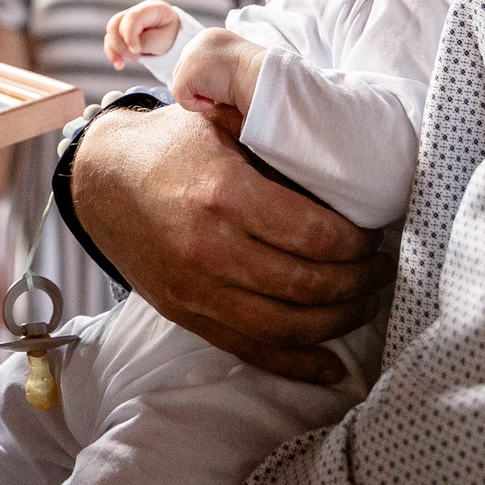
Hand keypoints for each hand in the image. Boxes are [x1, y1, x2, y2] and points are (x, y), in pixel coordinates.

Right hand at [71, 105, 389, 382]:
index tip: (374, 233)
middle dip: (359, 282)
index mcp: (224, 193)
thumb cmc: (170, 145)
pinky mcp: (187, 315)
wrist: (101, 181)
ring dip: (338, 321)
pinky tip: (330, 364)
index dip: (357, 242)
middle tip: (382, 268)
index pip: (314, 234)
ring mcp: (196, 290)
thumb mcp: (219, 120)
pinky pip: (251, 350)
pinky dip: (296, 363)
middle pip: (307, 285)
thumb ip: (272, 132)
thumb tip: (340, 151)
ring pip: (286, 326)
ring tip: (365, 301)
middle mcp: (210, 248)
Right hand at [105, 0, 182, 69]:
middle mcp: (135, 11)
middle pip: (116, 24)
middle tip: (137, 57)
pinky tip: (119, 65)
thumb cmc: (169, 35)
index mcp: (150, 8)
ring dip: (115, 51)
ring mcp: (126, 21)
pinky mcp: (120, 32)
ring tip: (127, 63)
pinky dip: (112, 53)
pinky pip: (110, 42)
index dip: (130, 35)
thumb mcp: (164, 40)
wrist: (172, 36)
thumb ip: (146, 42)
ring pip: (111, 33)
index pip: (132, 17)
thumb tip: (130, 47)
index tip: (137, 52)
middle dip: (122, 45)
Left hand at [171, 29, 265, 117]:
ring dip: (199, 95)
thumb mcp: (236, 64)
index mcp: (212, 37)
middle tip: (221, 93)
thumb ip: (218, 66)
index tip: (224, 86)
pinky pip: (180, 96)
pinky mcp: (187, 72)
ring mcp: (190, 54)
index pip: (195, 61)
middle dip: (199, 87)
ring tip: (220, 95)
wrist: (261, 77)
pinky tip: (215, 101)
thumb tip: (206, 82)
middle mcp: (198, 41)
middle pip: (183, 71)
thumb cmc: (256, 77)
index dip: (206, 79)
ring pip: (181, 84)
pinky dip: (196, 105)